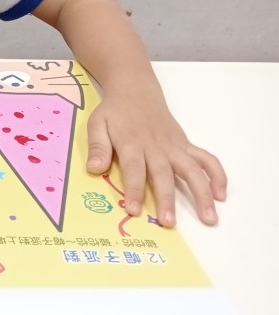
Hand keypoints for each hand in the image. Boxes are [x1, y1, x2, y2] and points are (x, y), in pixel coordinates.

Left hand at [85, 87, 226, 227]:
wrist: (136, 91)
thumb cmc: (114, 112)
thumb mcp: (97, 124)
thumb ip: (97, 146)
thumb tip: (94, 168)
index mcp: (131, 143)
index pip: (134, 169)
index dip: (135, 189)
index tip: (135, 210)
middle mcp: (155, 146)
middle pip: (163, 174)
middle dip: (167, 199)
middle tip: (169, 223)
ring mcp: (173, 146)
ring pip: (191, 169)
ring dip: (201, 193)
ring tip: (209, 218)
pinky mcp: (185, 145)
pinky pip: (205, 159)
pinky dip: (216, 174)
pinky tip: (220, 194)